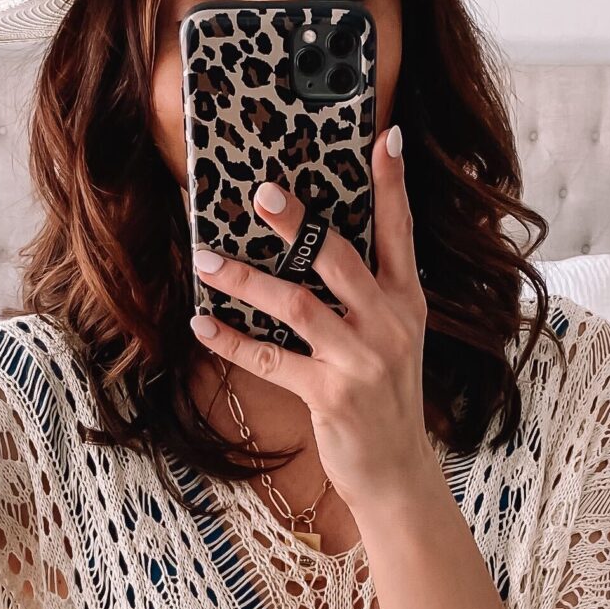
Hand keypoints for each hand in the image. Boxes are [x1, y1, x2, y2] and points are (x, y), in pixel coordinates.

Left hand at [189, 126, 440, 517]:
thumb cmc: (384, 400)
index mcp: (407, 303)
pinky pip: (269, 359)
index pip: (401, 233)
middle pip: (340, 258)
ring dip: (246, 280)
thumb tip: (320, 248)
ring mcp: (360, 361)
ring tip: (205, 258)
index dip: (394, 185)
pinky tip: (202, 324)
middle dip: (299, 223)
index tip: (387, 136)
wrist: (398, 473)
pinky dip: (230, 341)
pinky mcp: (330, 396)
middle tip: (261, 193)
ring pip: (296, 305)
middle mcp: (389, 325)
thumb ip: (369, 296)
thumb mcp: (393, 341)